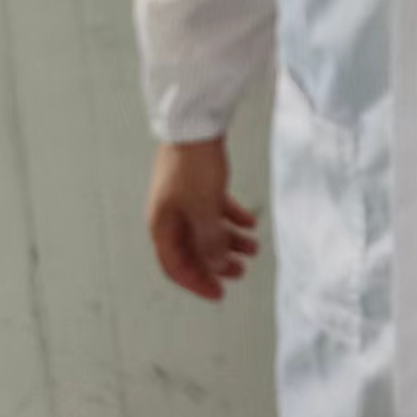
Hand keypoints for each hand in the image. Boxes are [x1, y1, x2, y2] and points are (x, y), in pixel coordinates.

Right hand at [146, 137, 258, 302]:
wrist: (194, 123)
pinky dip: (231, 218)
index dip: (197, 282)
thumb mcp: (204, 209)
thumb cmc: (193, 166)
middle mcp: (169, 215)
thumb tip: (217, 267)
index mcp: (162, 225)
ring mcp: (183, 198)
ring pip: (206, 229)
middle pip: (193, 249)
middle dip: (217, 263)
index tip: (219, 293)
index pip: (176, 266)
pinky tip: (251, 223)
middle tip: (241, 272)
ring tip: (254, 247)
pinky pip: (214, 209)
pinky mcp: (197, 182)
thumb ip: (210, 241)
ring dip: (229, 241)